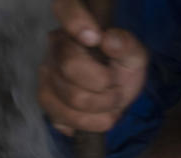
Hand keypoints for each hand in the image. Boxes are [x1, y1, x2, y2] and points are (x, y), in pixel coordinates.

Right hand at [38, 0, 148, 133]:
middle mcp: (54, 49)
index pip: (66, 6)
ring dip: (101, 107)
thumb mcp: (134, 56)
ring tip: (112, 103)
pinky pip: (63, 119)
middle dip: (103, 84)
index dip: (75, 20)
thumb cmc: (120, 69)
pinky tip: (98, 116)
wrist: (113, 96)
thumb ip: (127, 45)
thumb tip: (108, 39)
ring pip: (70, 98)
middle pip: (70, 66)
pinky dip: (89, 124)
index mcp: (76, 27)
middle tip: (116, 88)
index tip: (94, 37)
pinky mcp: (46, 102)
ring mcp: (46, 77)